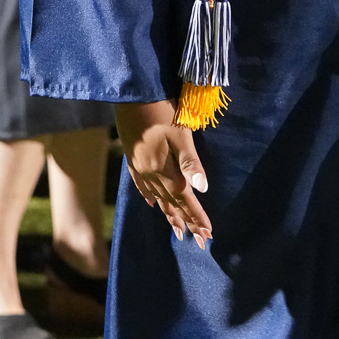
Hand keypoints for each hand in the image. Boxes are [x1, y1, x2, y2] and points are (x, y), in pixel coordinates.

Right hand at [115, 100, 211, 246]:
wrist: (130, 98)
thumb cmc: (161, 111)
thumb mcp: (181, 134)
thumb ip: (191, 161)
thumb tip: (202, 188)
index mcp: (165, 170)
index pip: (185, 199)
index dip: (197, 217)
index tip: (207, 234)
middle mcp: (151, 175)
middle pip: (172, 204)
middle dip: (186, 222)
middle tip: (198, 241)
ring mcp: (140, 169)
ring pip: (157, 198)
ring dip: (169, 215)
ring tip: (178, 231)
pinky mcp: (133, 160)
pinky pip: (142, 187)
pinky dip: (150, 198)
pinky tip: (153, 203)